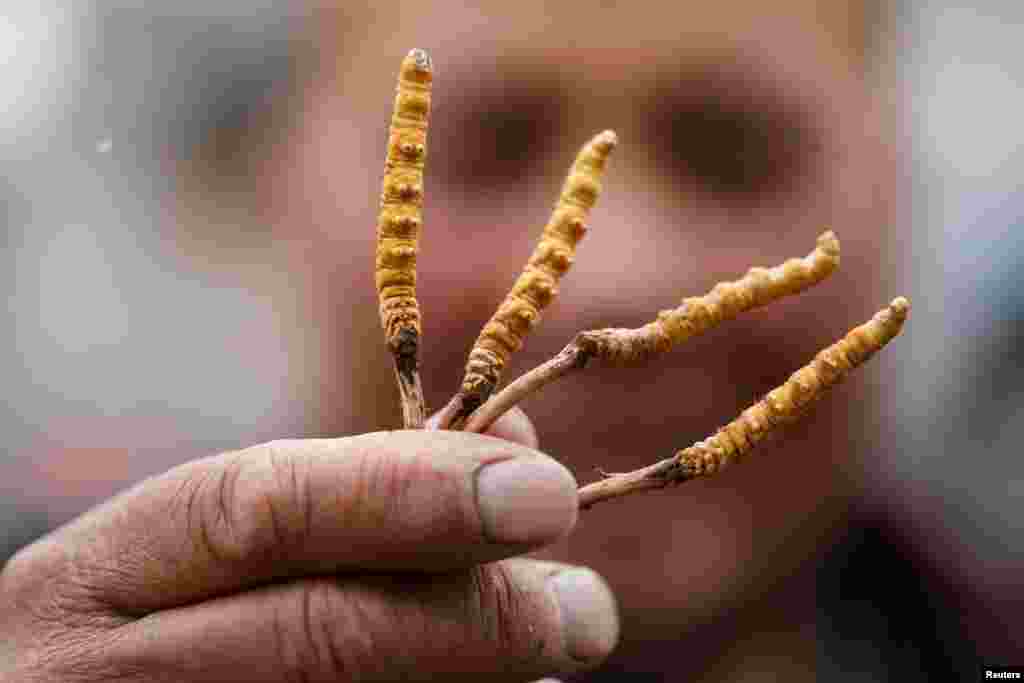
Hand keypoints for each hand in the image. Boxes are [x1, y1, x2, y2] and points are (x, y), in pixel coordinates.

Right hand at [1, 408, 617, 680]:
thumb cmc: (151, 631)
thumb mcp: (210, 553)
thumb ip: (348, 495)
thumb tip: (512, 444)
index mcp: (92, 583)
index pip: (256, 511)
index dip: (410, 493)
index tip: (543, 490)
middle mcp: (95, 677)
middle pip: (316, 634)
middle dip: (473, 618)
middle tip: (583, 609)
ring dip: (474, 675)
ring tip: (550, 648)